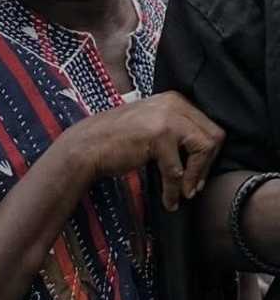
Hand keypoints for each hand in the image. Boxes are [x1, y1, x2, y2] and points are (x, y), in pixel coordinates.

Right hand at [59, 92, 223, 210]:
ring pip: (203, 150)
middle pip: (213, 136)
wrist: (85, 147)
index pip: (208, 125)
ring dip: (194, 177)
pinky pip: (177, 170)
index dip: (207, 154)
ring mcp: (167, 118)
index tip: (196, 173)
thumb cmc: (115, 140)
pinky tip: (169, 200)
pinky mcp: (159, 136)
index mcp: (174, 99)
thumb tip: (206, 149)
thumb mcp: (151, 124)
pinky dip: (175, 189)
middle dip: (206, 165)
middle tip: (193, 185)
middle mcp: (173, 103)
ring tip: (184, 193)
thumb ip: (175, 127)